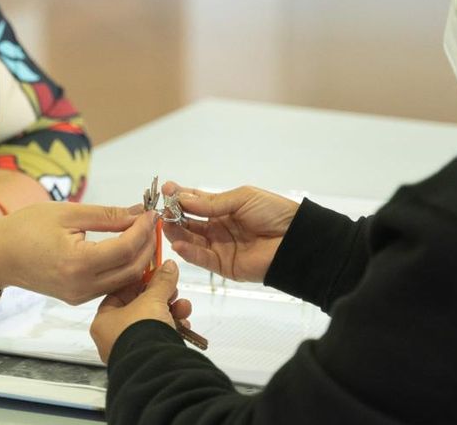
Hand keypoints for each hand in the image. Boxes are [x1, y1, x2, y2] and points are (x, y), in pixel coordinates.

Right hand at [0, 202, 158, 304]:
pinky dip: (124, 268)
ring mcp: (80, 295)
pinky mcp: (78, 297)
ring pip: (124, 280)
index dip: (144, 230)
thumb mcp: (68, 213)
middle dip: (147, 245)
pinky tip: (126, 248)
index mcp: (78, 263)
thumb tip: (138, 212)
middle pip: (132, 269)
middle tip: (152, 223)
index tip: (151, 213)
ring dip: (139, 258)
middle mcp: (82, 286)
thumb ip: (107, 216)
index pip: (126, 248)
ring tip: (142, 233)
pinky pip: (111, 285)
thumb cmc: (25, 228)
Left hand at [91, 259, 191, 362]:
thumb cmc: (143, 332)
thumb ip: (161, 281)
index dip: (139, 282)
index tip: (155, 274)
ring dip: (171, 311)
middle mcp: (113, 338)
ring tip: (183, 307)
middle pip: (139, 308)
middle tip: (173, 290)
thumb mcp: (153, 299)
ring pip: (151, 323)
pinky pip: (159, 338)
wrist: (156, 367)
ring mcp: (130, 349)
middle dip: (161, 297)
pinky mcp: (147, 358)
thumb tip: (169, 265)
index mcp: (104, 322)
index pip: (120, 294)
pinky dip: (172, 329)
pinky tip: (184, 324)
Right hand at [161, 182, 298, 282]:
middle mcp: (218, 228)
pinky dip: (189, 252)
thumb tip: (183, 199)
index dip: (181, 196)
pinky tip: (178, 243)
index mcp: (224, 209)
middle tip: (161, 209)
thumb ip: (212, 203)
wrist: (295, 240)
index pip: (196, 203)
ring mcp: (219, 247)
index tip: (166, 189)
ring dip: (177, 232)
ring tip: (165, 224)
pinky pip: (202, 258)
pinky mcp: (223, 266)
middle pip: (189, 222)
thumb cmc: (273, 213)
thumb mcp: (242, 199)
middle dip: (174, 214)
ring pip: (191, 240)